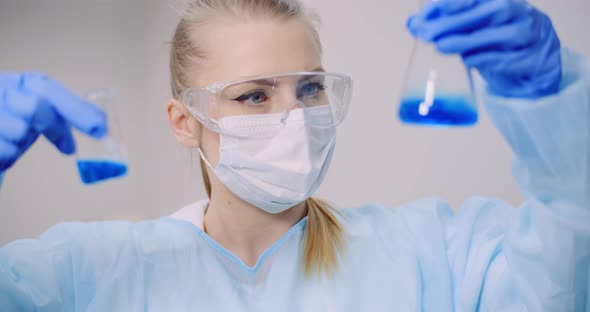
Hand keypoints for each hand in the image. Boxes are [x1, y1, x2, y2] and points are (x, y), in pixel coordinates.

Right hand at [0, 72, 106, 171]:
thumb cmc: (12, 119)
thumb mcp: (37, 110)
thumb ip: (63, 113)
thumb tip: (101, 126)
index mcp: (19, 81)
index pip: (48, 89)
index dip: (76, 109)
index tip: (99, 128)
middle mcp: (2, 89)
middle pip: (35, 108)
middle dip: (57, 130)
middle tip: (70, 148)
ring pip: (19, 132)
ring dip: (23, 144)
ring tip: (15, 142)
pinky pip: (4, 151)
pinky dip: (7, 156)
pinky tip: (2, 150)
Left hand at [407, 0, 561, 98]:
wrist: (536, 59)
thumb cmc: (497, 38)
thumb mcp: (472, 27)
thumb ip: (445, 23)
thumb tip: (413, 24)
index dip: (448, 3)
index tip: (424, 15)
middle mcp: (516, 10)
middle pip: (486, 11)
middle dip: (453, 22)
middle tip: (427, 33)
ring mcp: (527, 32)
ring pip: (497, 34)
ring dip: (466, 41)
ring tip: (441, 47)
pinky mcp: (530, 56)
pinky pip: (505, 57)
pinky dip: (483, 59)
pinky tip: (466, 61)